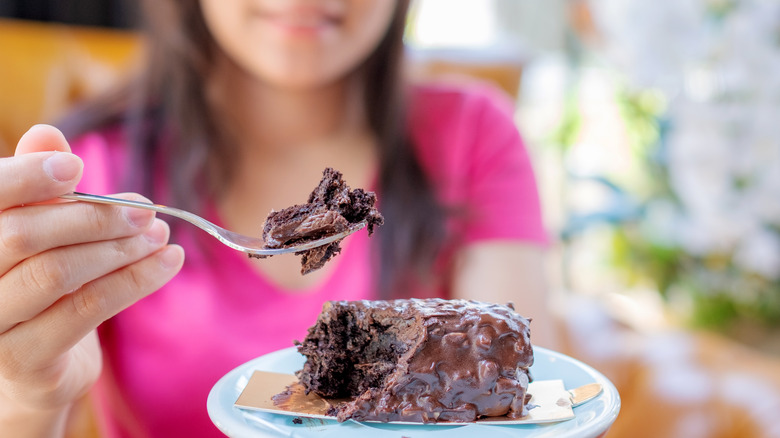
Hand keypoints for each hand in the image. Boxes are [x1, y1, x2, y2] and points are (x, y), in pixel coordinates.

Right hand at [0, 126, 183, 432]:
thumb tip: (48, 134)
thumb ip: (38, 189)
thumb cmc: (38, 288)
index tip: (77, 167)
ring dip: (121, 248)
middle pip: (24, 234)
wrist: (38, 366)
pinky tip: (167, 262)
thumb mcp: (39, 234)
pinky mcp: (25, 359)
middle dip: (94, 216)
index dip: (27, 176)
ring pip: (58, 272)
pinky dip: (136, 279)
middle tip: (144, 208)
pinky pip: (88, 308)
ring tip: (158, 235)